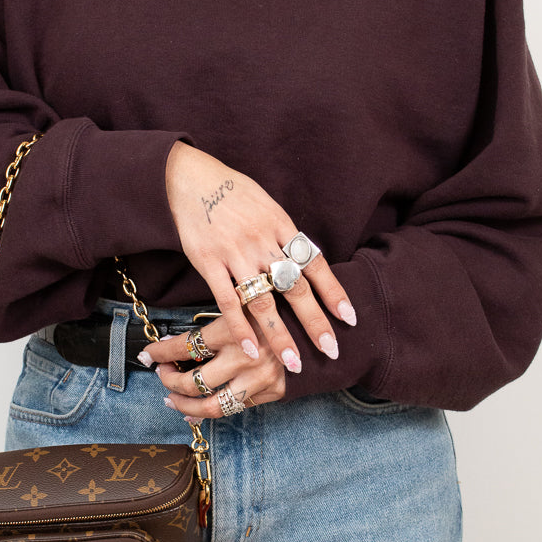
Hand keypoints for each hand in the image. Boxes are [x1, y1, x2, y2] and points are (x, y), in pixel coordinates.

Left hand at [140, 316, 285, 417]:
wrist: (318, 324)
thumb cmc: (273, 309)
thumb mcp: (240, 304)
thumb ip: (210, 324)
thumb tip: (171, 345)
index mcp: (233, 330)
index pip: (183, 346)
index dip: (159, 352)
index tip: (147, 355)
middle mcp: (245, 357)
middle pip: (192, 382)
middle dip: (168, 381)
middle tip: (161, 375)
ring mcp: (260, 378)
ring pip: (211, 406)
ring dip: (185, 406)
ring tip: (172, 400)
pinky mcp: (273, 392)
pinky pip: (234, 408)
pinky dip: (212, 413)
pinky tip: (197, 410)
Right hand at [165, 141, 355, 373]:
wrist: (191, 179)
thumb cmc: (232, 193)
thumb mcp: (267, 206)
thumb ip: (284, 235)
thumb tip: (305, 262)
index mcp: (281, 226)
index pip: (314, 264)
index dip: (334, 292)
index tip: (349, 318)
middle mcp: (262, 242)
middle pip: (295, 288)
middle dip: (315, 322)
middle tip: (331, 350)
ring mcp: (235, 254)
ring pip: (263, 301)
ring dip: (280, 335)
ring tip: (294, 362)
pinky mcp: (209, 263)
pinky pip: (227, 301)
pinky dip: (240, 327)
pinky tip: (252, 349)